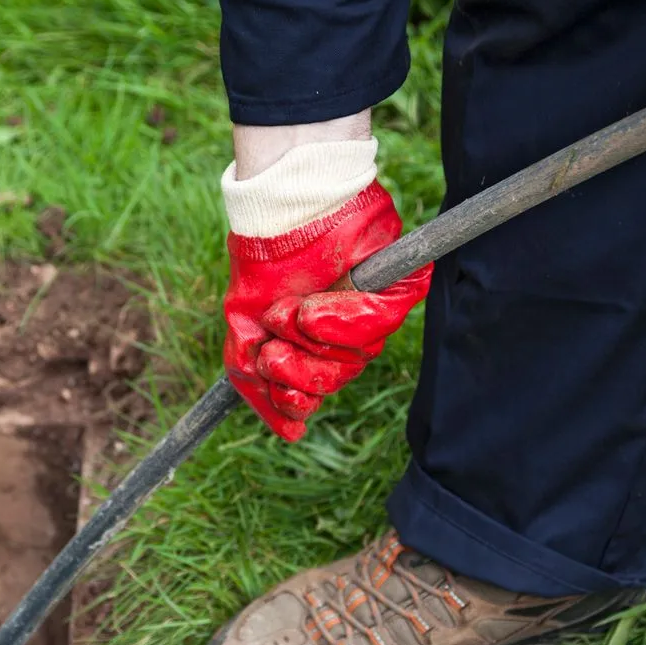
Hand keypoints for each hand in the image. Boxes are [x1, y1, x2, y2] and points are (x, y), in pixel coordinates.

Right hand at [223, 182, 431, 441]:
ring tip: (288, 311)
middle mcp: (352, 334)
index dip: (294, 396)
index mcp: (320, 345)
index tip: (271, 376)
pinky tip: (313, 309)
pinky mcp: (400, 287)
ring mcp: (377, 312)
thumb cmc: (263, 264)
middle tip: (274, 346)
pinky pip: (378, 325)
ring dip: (309, 340)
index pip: (316, 391)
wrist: (280, 209)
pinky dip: (340, 320)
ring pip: (354, 357)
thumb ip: (255, 380)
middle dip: (297, 370)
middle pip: (334, 380)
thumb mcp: (245, 328)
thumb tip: (291, 434)